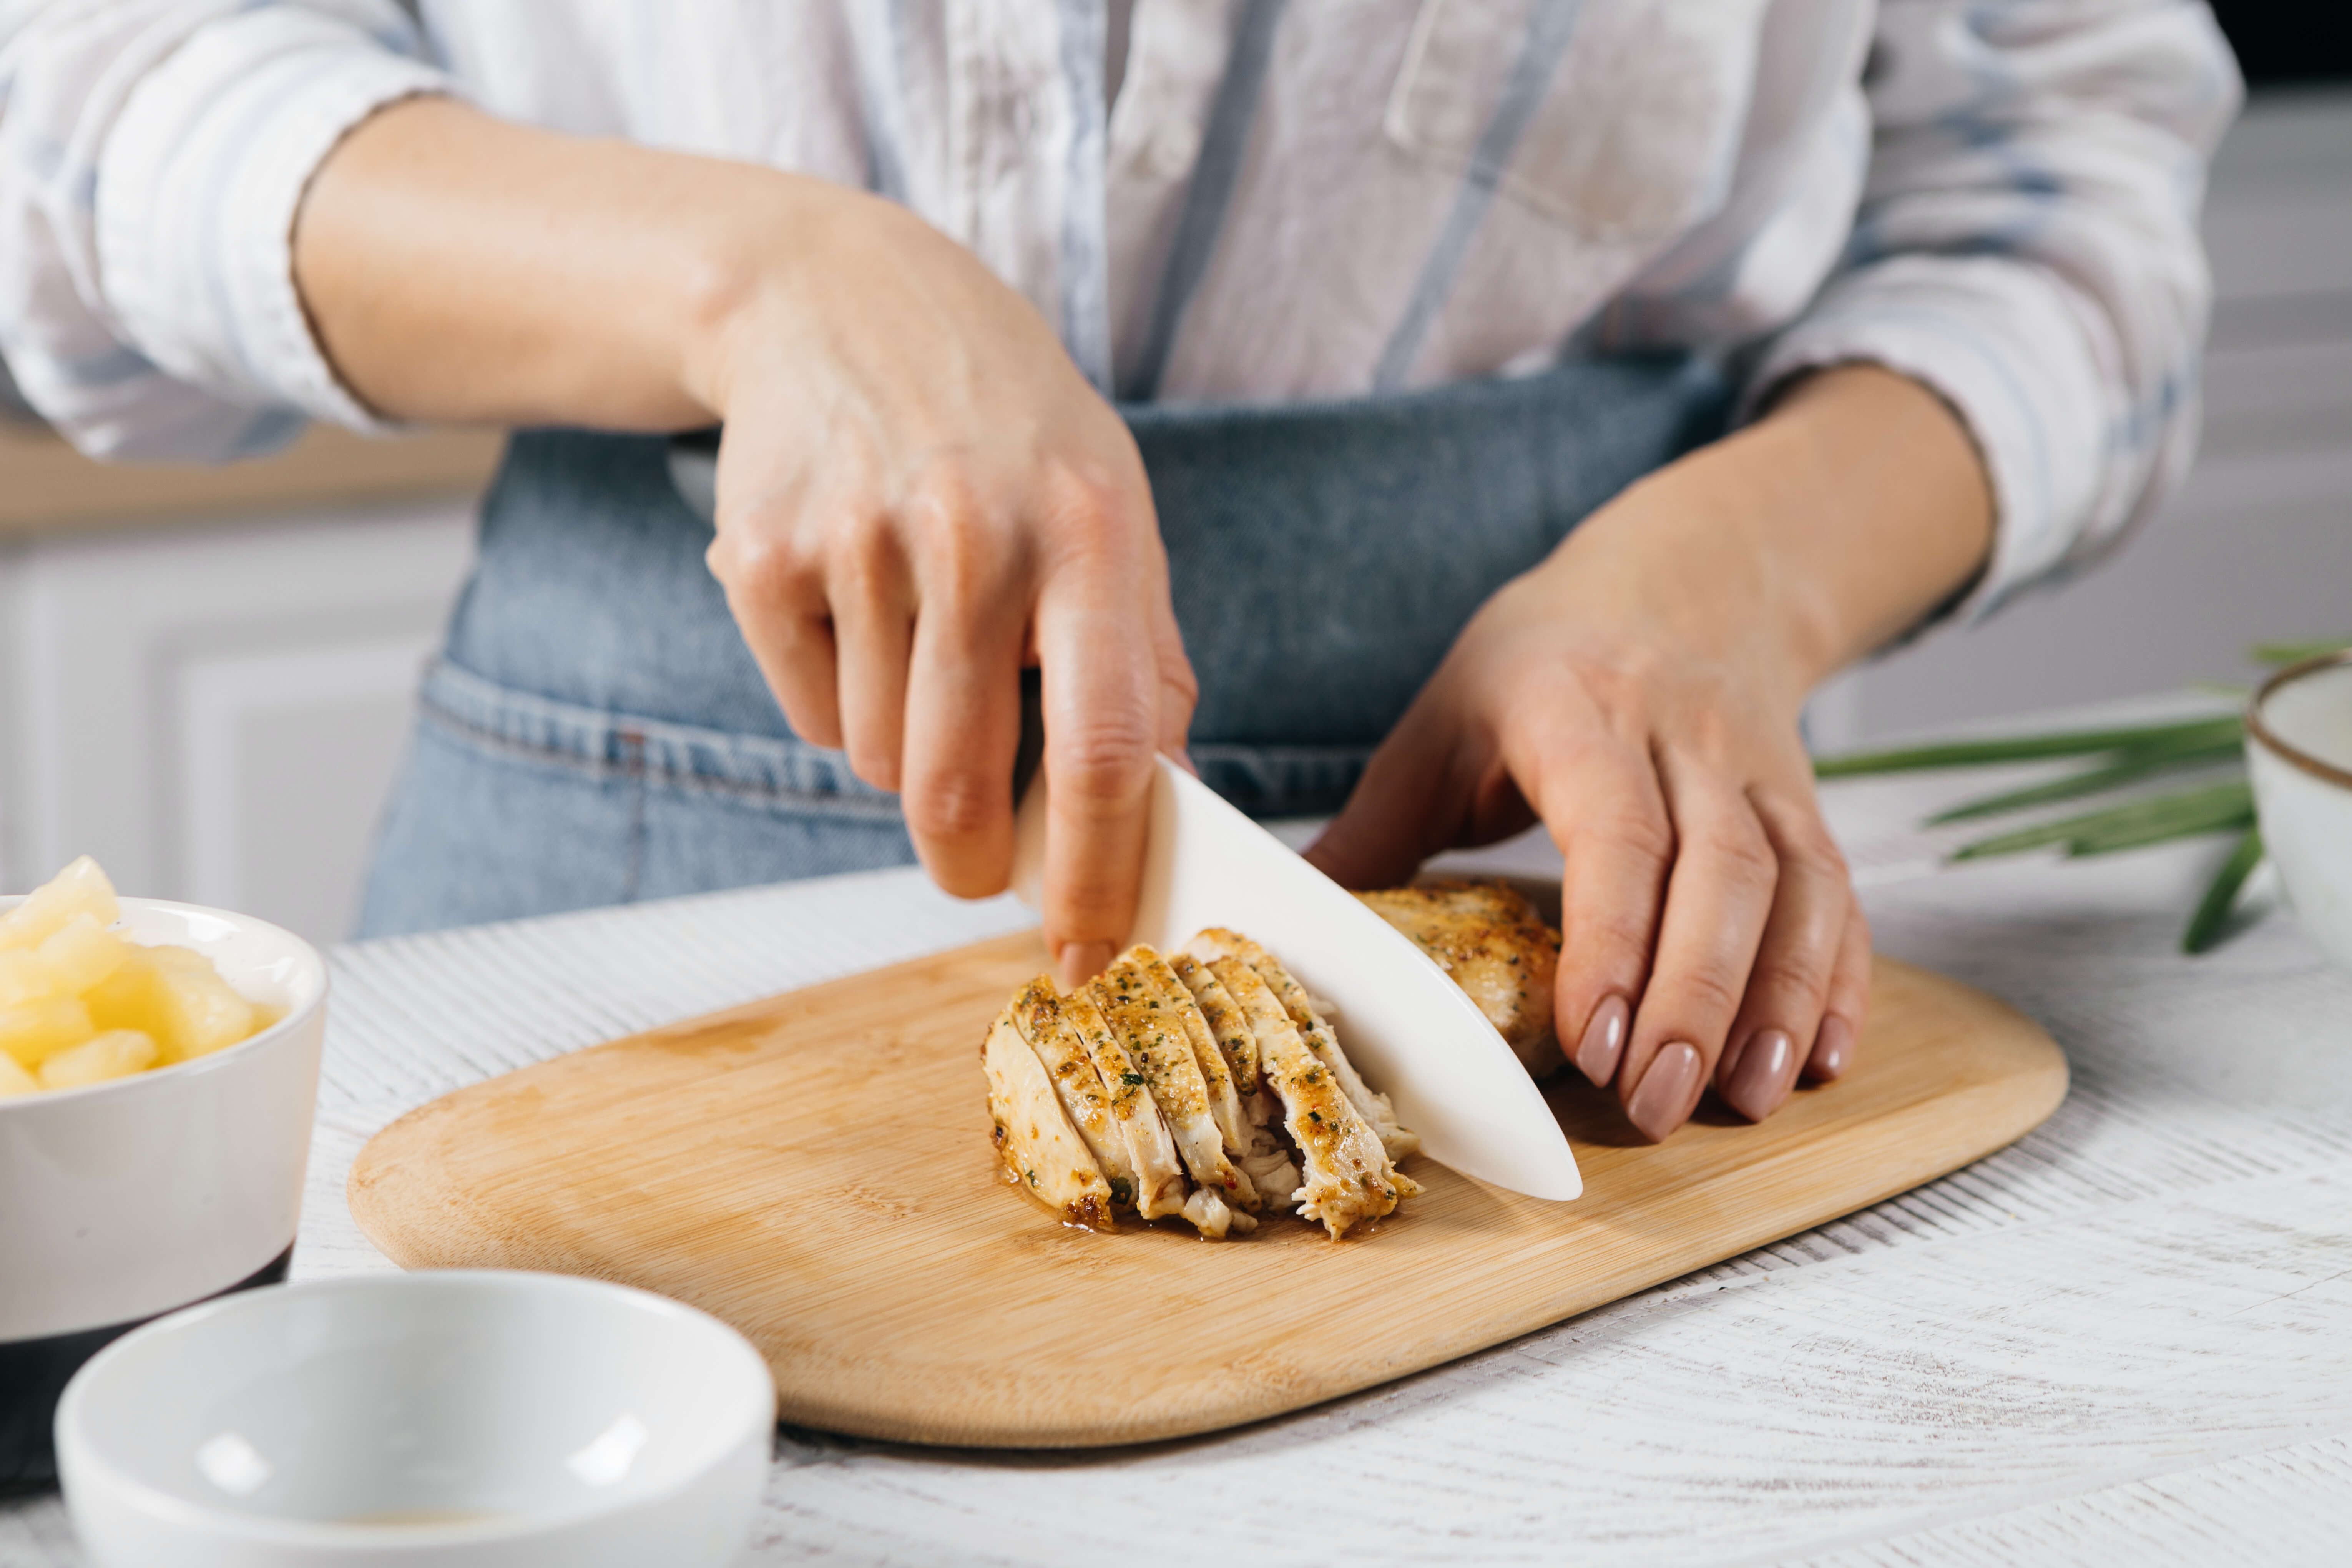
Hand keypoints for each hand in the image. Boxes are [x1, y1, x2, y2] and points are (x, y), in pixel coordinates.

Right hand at [295, 101, 1192, 984]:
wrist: (843, 300)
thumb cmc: (1006, 431)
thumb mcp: (1111, 508)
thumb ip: (1145, 659)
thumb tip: (1162, 809)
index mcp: (1088, 534)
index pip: (1105, 747)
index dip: (1098, 875)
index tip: (1091, 958)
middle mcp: (973, 535)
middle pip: (957, 791)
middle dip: (970, 863)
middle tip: (979, 860)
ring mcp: (858, 541)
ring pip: (879, 766)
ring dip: (907, 756)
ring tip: (922, 648)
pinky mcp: (762, 557)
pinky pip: (813, 717)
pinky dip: (841, 702)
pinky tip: (858, 607)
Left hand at [1306, 366, 1991, 1139]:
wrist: (1684, 575)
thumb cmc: (1541, 658)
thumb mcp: (1445, 716)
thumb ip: (1376, 826)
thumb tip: (1284, 923)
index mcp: (1580, 710)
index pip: (1616, 832)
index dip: (1612, 940)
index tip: (1591, 1041)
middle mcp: (1686, 738)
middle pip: (1718, 874)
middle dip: (1693, 999)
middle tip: (1656, 1102)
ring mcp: (1760, 771)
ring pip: (1793, 889)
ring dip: (1774, 1002)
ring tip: (1739, 1098)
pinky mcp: (1806, 804)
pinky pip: (1837, 894)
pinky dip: (1834, 980)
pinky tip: (1819, 1057)